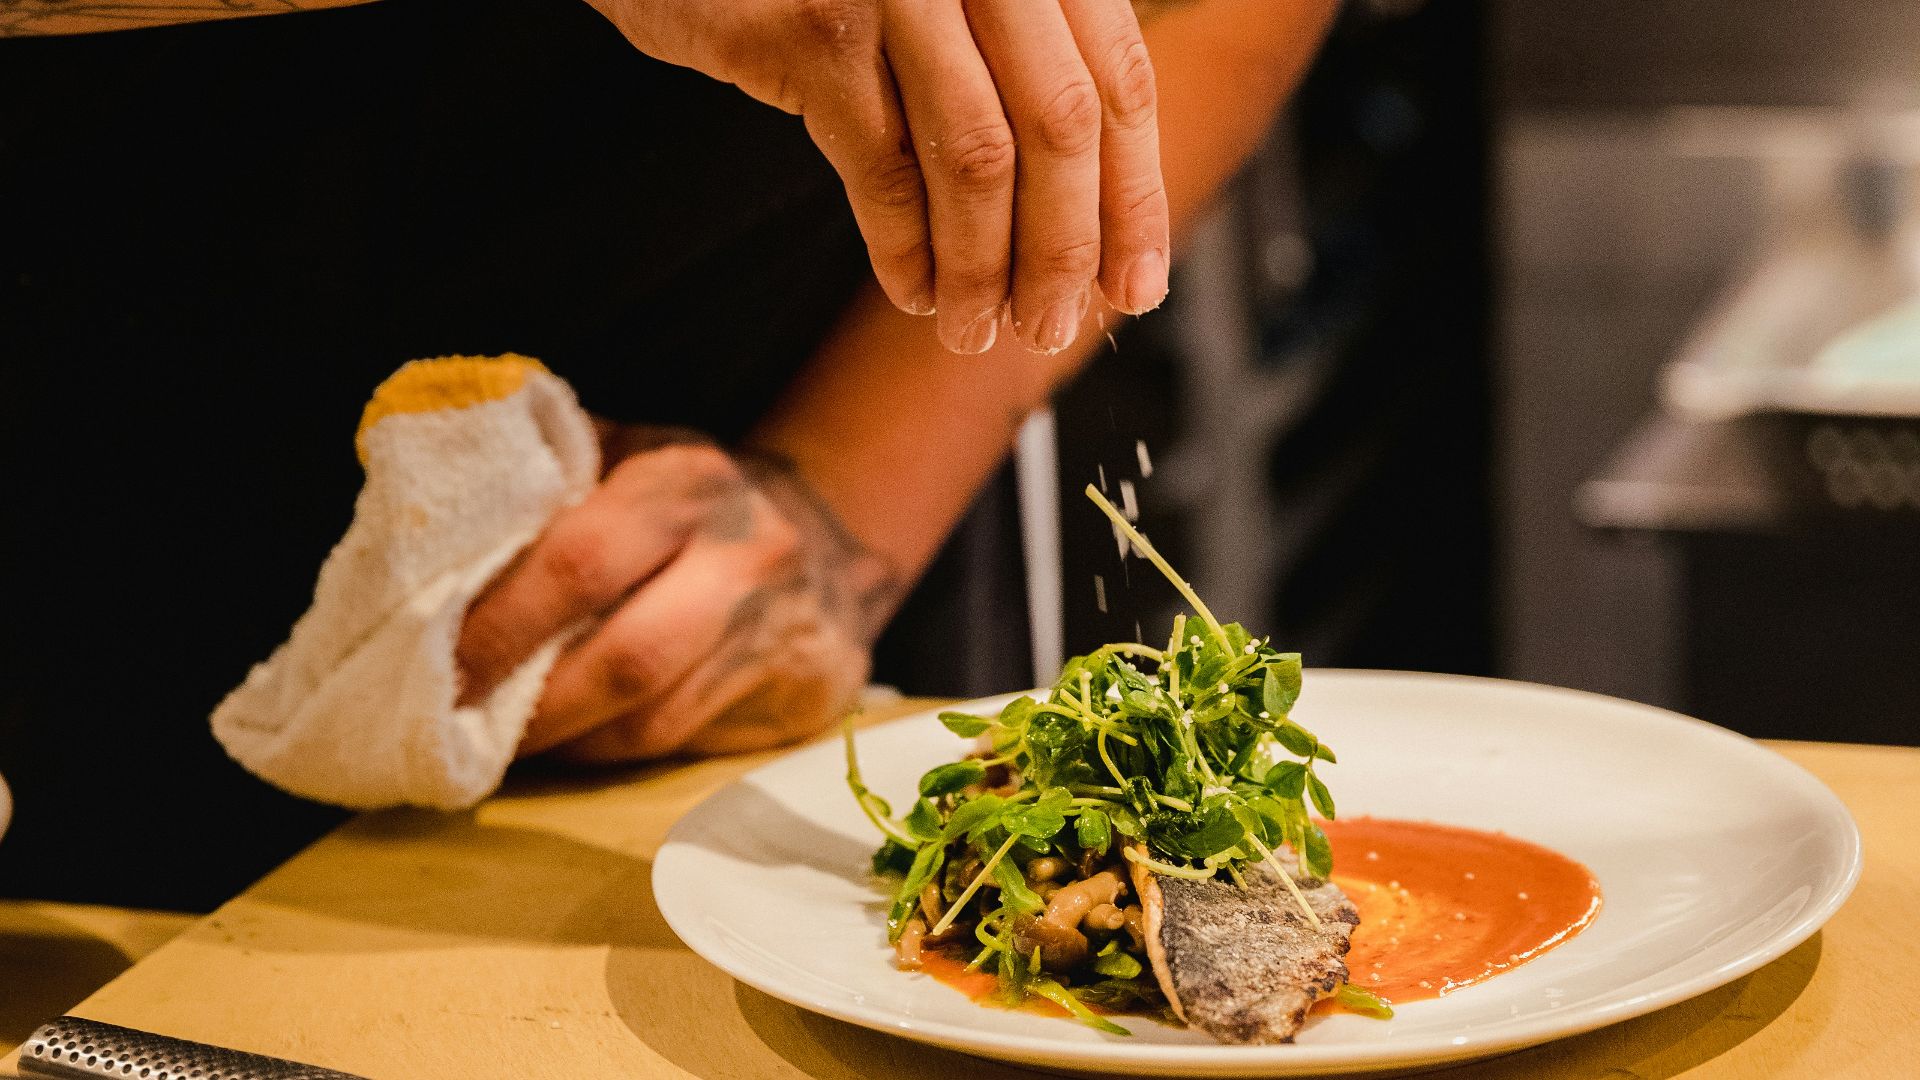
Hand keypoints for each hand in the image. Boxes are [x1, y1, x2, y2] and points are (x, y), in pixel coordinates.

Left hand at [455, 425, 899, 761]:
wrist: (835, 539)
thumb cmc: (694, 501)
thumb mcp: (630, 455)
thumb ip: (546, 482)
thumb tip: (424, 533)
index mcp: (688, 482)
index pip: (582, 561)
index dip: (500, 624)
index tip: (434, 664)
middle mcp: (747, 557)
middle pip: (625, 659)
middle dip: (527, 708)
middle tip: (451, 729)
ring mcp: (783, 633)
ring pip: (652, 722)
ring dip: (563, 744)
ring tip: (496, 745)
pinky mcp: (804, 697)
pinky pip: (685, 745)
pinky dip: (609, 754)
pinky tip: (569, 744)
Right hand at [584, 0, 1170, 353]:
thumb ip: (1016, 64)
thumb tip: (1091, 217)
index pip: (1117, 80)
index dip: (1132, 196)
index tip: (1134, 285)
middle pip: (1061, 125)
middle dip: (1064, 248)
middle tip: (1052, 326)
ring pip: (977, 157)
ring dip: (985, 266)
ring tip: (975, 329)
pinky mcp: (815, 29)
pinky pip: (883, 167)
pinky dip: (905, 247)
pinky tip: (913, 290)